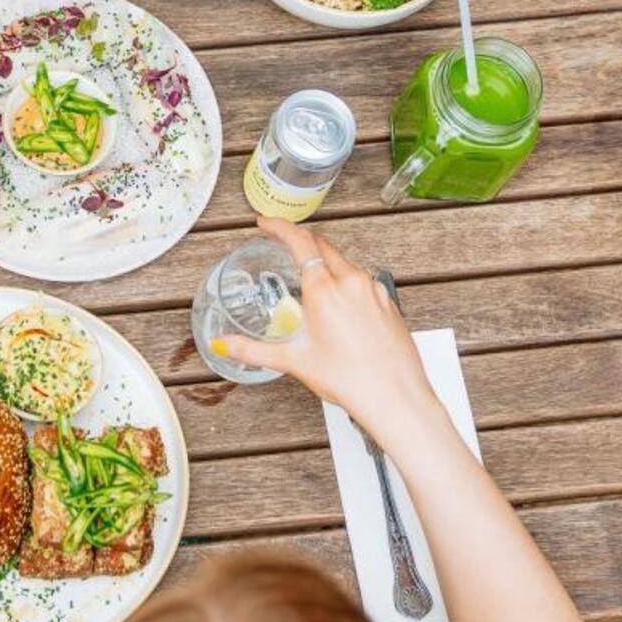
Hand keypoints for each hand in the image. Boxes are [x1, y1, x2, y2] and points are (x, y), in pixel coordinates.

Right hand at [212, 217, 447, 446]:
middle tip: (282, 242)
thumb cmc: (352, 381)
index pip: (300, 241)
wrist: (397, 398)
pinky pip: (362, 281)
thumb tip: (224, 344)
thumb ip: (253, 350)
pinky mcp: (388, 302)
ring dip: (323, 261)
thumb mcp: (294, 361)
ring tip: (309, 278)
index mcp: (325, 290)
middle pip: (322, 245)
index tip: (267, 223)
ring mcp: (374, 290)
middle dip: (299, 239)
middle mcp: (352, 282)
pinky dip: (345, 281)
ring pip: (344, 263)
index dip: (280, 226)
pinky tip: (339, 303)